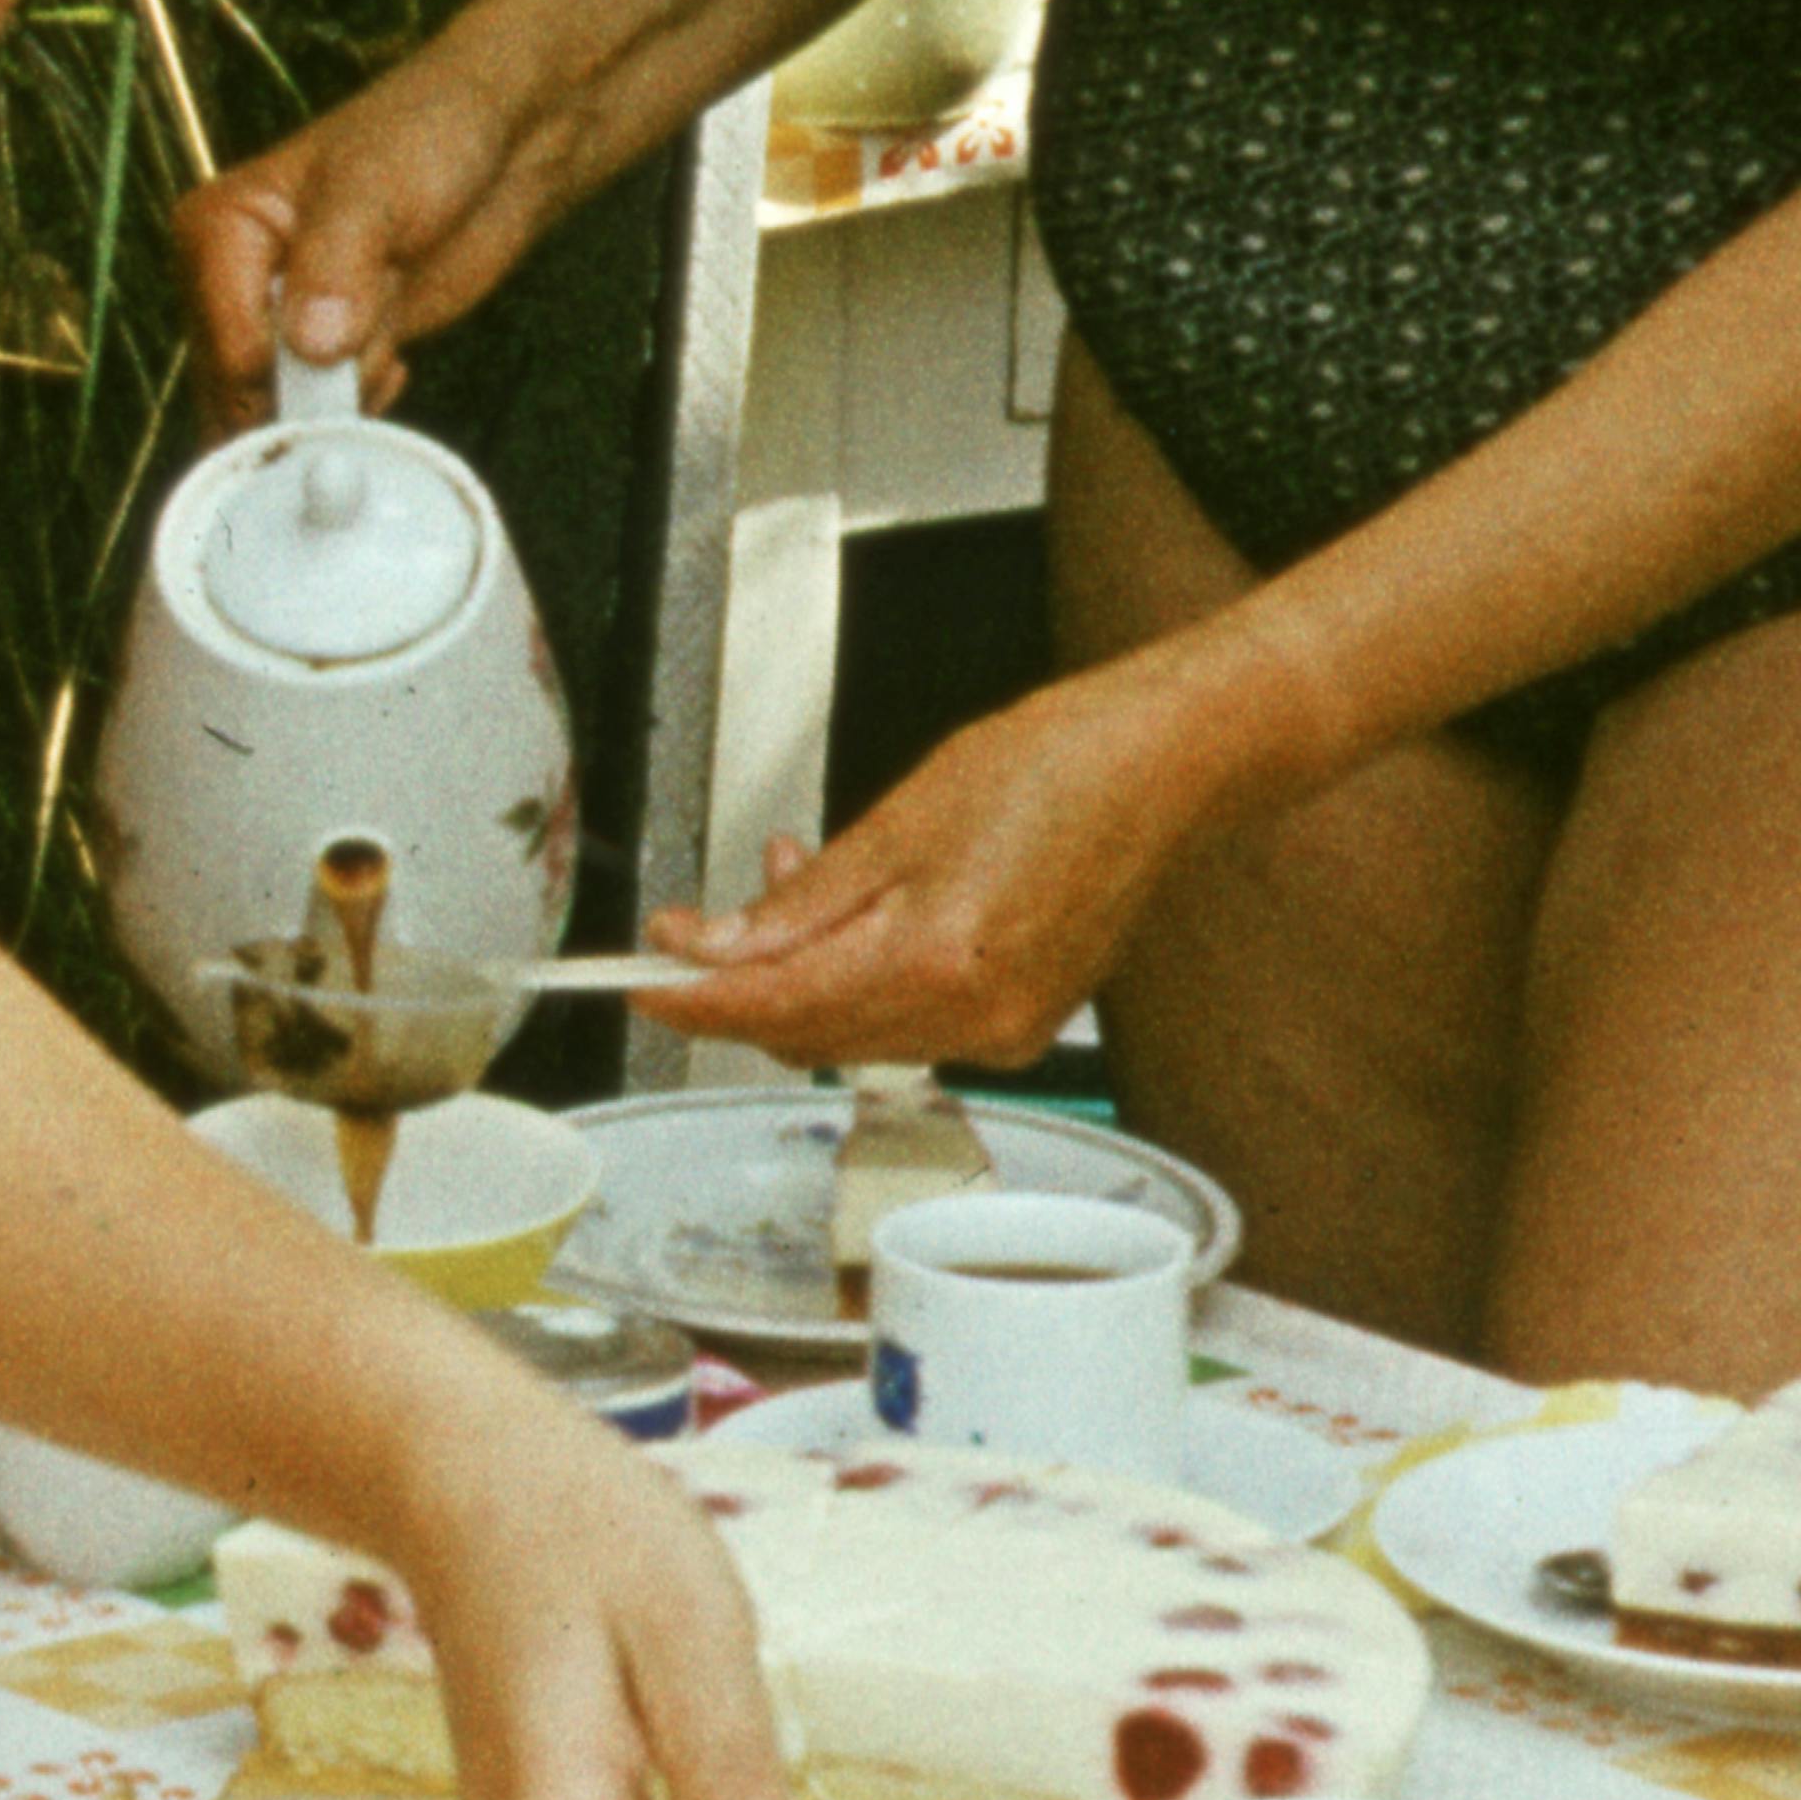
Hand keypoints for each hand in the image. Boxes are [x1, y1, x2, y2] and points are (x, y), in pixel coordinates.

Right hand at [178, 39, 592, 404]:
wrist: (496, 146)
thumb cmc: (427, 135)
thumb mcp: (375, 186)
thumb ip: (335, 261)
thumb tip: (311, 344)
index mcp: (215, 231)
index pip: (228, 346)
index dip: (292, 369)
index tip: (353, 342)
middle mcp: (230, 283)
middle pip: (244, 396)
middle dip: (320, 390)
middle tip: (377, 327)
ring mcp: (276, 324)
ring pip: (284, 416)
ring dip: (349, 394)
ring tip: (385, 317)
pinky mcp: (322, 353)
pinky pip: (321, 420)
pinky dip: (367, 402)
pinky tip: (394, 347)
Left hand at [636, 660, 1267, 1070]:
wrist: (1158, 769)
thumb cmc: (1051, 767)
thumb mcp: (899, 820)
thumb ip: (802, 902)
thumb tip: (718, 945)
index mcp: (939, 962)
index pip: (778, 1006)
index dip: (696, 999)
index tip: (642, 979)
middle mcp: (974, 1016)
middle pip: (811, 1032)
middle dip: (742, 984)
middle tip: (697, 926)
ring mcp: (1005, 1031)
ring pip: (856, 1030)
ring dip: (803, 974)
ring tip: (788, 885)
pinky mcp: (1023, 1024)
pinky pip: (910, 1022)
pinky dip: (864, 977)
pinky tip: (857, 916)